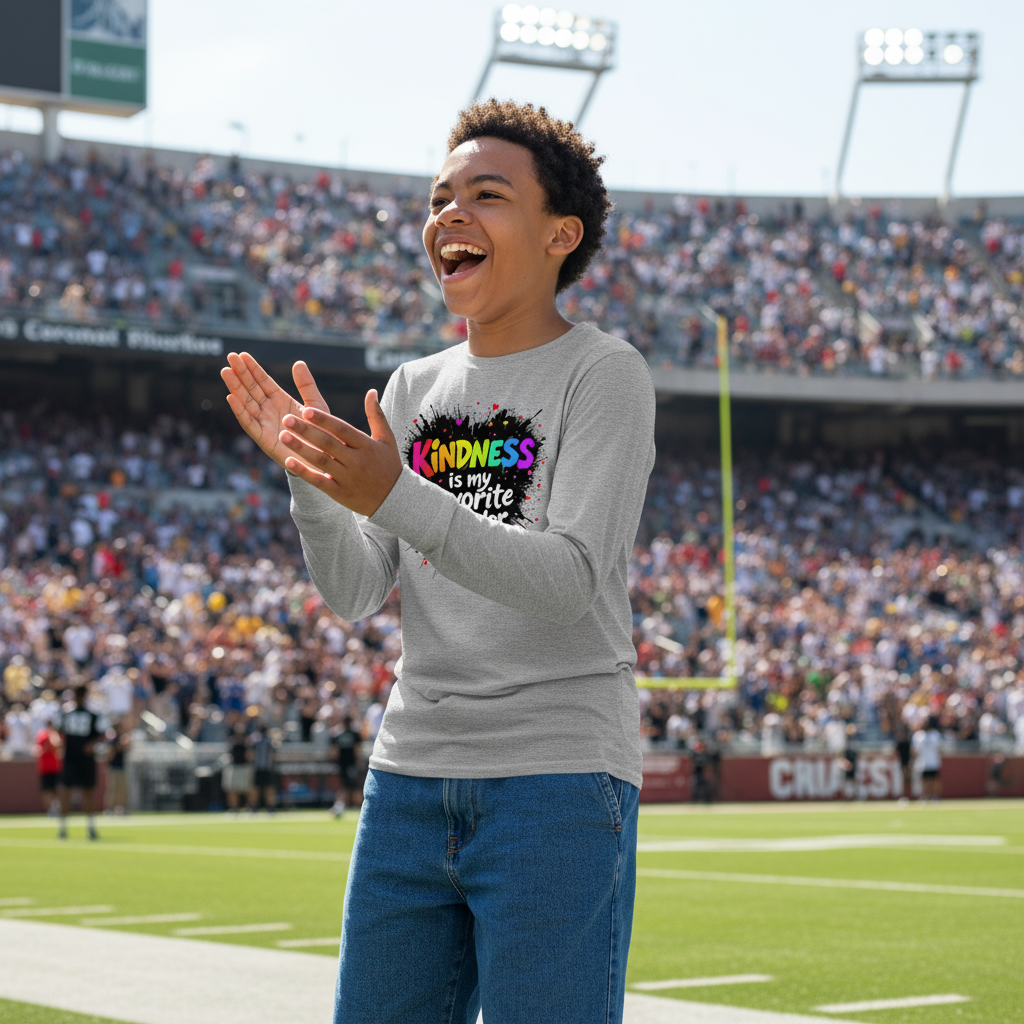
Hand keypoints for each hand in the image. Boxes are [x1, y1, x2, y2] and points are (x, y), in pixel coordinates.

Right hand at [220, 353, 328, 467]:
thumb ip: (306, 385)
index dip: (253, 368)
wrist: (324, 459)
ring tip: (226, 372)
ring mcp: (265, 423)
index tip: (242, 354)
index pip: (263, 381)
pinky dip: (240, 411)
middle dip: (240, 373)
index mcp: (281, 400)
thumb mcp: (316, 405)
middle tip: (230, 356)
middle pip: (251, 388)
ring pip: (246, 402)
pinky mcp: (263, 438)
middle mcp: (269, 410)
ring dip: (236, 387)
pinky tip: (231, 397)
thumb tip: (298, 362)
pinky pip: (249, 423)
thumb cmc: (321, 433)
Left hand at [279, 390, 402, 516]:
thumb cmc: (388, 465)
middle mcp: (357, 461)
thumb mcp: (387, 439)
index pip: (342, 430)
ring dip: (300, 448)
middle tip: (286, 419)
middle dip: (306, 431)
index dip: (324, 420)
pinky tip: (288, 461)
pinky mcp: (340, 493)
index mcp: (366, 445)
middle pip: (328, 444)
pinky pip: (319, 481)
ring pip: (321, 461)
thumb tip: (371, 391)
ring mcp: (348, 478)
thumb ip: (376, 415)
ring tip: (283, 436)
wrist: (395, 500)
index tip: (306, 410)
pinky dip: (304, 472)